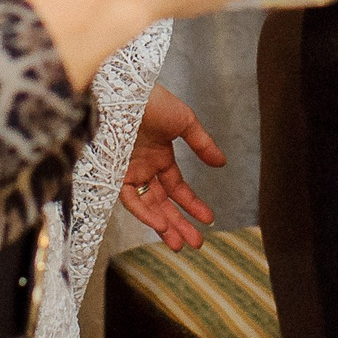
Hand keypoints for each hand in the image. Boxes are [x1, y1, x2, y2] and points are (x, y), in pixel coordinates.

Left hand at [120, 85, 223, 249]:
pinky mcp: (115, 175)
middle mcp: (144, 168)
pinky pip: (131, 200)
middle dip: (180, 224)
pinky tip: (160, 224)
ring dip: (164, 226)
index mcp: (160, 155)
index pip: (177, 188)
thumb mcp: (184, 121)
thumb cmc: (153, 101)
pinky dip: (145, 213)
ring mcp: (129, 172)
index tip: (209, 219)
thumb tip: (222, 163)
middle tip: (196, 243)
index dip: (193, 204)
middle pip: (164, 203)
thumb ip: (201, 144)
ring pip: (148, 206)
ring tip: (178, 244)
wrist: (124, 92)